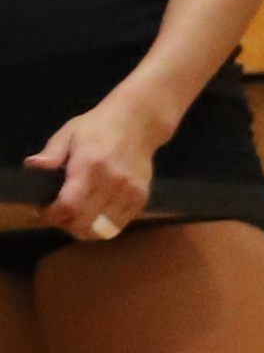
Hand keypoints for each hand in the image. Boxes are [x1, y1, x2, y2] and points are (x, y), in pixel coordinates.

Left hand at [21, 98, 162, 243]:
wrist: (138, 124)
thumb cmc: (98, 127)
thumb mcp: (68, 133)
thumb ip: (51, 153)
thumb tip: (33, 166)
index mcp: (90, 166)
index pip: (70, 205)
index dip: (54, 215)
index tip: (45, 210)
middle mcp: (112, 182)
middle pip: (85, 222)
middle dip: (67, 224)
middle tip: (59, 215)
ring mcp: (129, 193)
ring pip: (103, 229)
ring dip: (85, 228)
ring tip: (77, 216)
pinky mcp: (141, 199)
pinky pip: (119, 225)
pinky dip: (103, 225)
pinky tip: (96, 213)